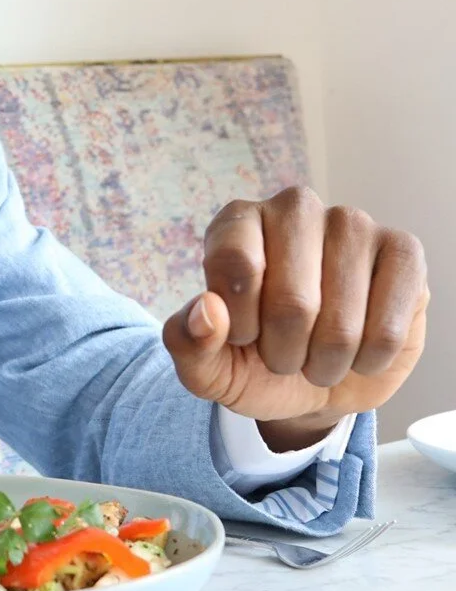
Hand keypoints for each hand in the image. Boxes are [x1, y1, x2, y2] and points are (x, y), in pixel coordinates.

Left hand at [163, 187, 428, 449]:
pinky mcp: (402, 253)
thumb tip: (207, 312)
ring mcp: (352, 224)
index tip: (242, 336)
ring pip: (341, 321)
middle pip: (292, 300)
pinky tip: (359, 352)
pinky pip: (388, 328)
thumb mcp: (207, 367)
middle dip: (284, 350)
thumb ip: (187, 343)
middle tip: (283, 354)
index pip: (236, 263)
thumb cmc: (253, 362)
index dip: (239, 322)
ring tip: (318, 355)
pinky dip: (368, 359)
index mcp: (236, 222)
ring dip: (326, 361)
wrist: (314, 382)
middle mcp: (294, 209)